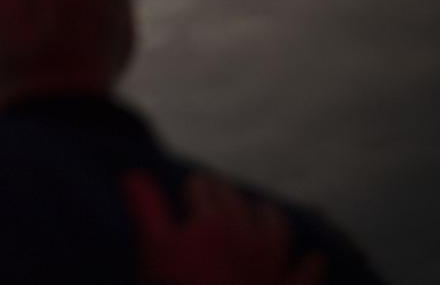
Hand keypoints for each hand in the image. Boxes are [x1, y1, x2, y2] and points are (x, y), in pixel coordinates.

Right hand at [123, 171, 325, 284]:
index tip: (189, 186)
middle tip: (212, 191)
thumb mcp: (154, 248)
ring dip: (266, 214)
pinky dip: (309, 264)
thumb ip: (146, 207)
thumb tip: (133, 175)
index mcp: (212, 218)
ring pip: (275, 225)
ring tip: (258, 210)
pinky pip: (305, 273)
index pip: (201, 186)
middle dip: (222, 192)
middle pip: (235, 199)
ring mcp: (272, 262)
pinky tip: (314, 257)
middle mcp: (248, 232)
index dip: (192, 185)